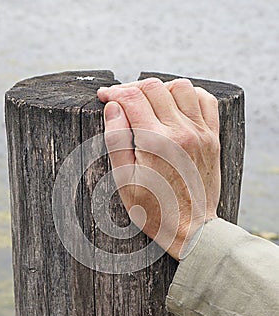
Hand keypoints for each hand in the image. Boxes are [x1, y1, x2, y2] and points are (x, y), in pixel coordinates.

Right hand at [97, 78, 220, 259]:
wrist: (191, 228)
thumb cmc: (153, 209)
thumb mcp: (124, 181)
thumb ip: (116, 140)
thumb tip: (113, 108)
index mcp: (156, 142)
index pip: (131, 98)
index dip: (113, 93)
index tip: (103, 96)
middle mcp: (181, 131)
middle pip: (153, 87)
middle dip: (131, 88)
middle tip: (120, 100)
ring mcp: (200, 132)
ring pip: (181, 86)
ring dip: (160, 88)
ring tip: (147, 102)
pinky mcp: (212, 137)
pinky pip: (206, 100)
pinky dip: (189, 95)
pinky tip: (175, 105)